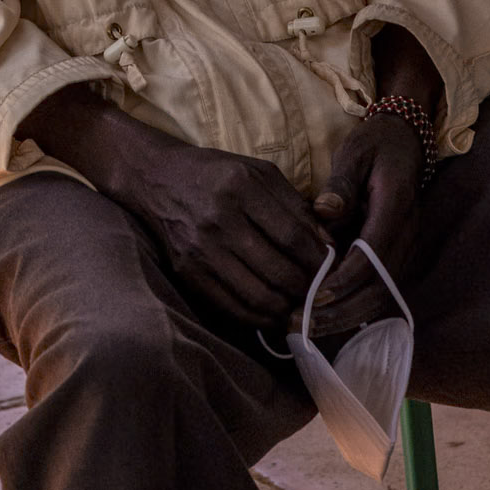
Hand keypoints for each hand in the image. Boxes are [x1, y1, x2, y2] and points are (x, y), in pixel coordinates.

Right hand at [18, 89, 330, 330]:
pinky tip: (274, 313)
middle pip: (279, 271)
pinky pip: (232, 307)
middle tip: (320, 292)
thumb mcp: (258, 172)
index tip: (333, 267)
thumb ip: (294, 204)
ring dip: (287, 308)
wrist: (156, 179)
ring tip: (300, 305)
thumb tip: (328, 244)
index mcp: (241, 187)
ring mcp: (200, 250)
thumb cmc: (216, 174)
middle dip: (307, 288)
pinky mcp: (187, 272)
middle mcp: (219, 219)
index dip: (318, 259)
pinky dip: (259, 317)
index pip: (293, 236)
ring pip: (258, 296)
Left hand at [308, 115, 424, 338]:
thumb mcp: (355, 153)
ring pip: (380, 297)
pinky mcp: (396, 256)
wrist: (405, 142)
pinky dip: (352, 308)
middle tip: (303, 324)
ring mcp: (404, 249)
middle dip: (341, 312)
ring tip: (307, 328)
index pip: (372, 256)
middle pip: (379, 289)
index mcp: (396, 208)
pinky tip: (323, 316)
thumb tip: (324, 212)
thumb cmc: (375, 146)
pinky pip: (378, 290)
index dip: (344, 280)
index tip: (313, 295)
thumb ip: (341, 184)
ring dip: (346, 317)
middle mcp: (405, 236)